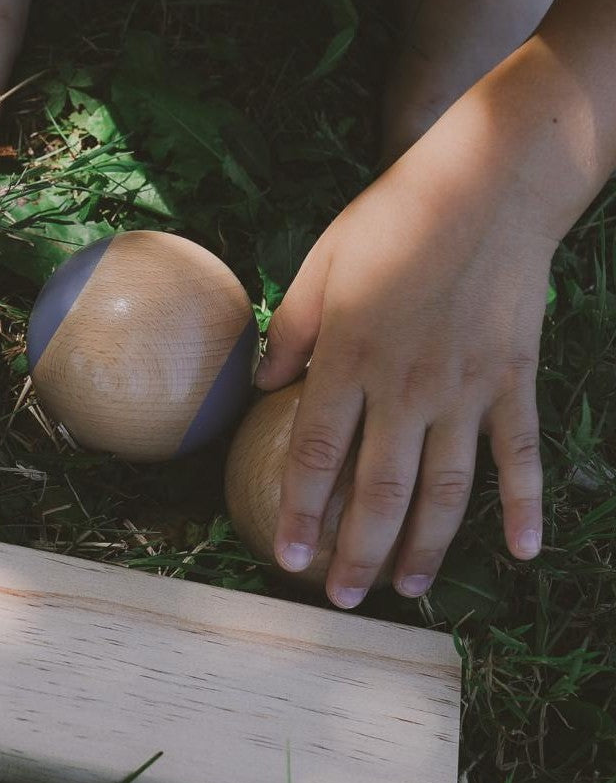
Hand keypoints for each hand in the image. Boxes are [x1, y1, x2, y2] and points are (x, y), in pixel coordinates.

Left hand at [254, 101, 559, 606]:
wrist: (491, 182)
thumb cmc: (395, 216)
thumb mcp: (322, 263)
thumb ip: (292, 331)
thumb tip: (261, 386)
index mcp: (350, 357)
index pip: (318, 455)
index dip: (303, 514)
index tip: (289, 560)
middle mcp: (406, 386)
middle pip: (379, 491)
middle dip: (357, 553)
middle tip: (342, 600)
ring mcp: (466, 389)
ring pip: (445, 490)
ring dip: (425, 547)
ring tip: (407, 588)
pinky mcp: (514, 381)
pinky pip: (518, 456)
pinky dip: (523, 506)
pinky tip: (522, 550)